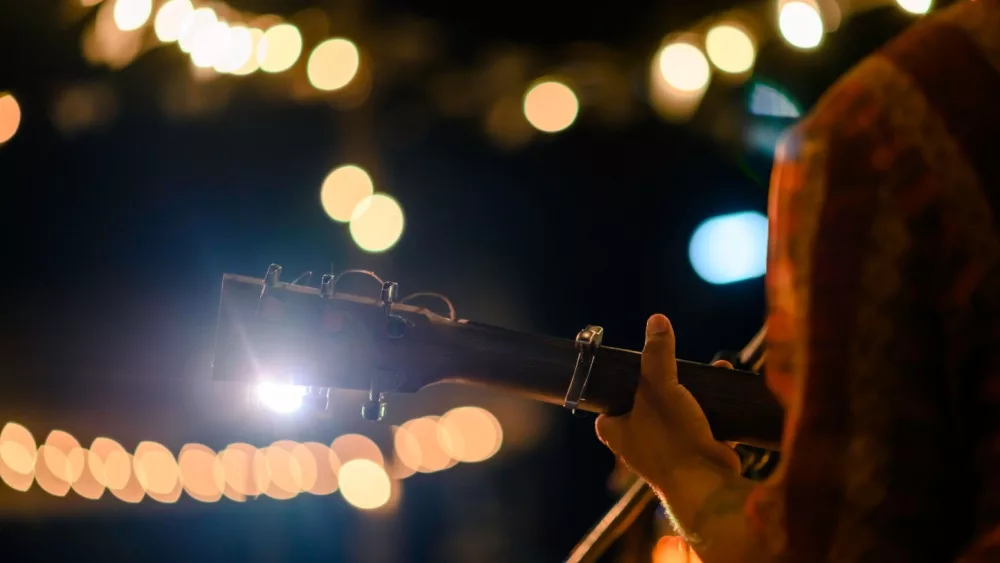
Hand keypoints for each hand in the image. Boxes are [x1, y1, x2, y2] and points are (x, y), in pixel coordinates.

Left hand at [595, 314, 740, 486]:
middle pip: (645, 408)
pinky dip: (713, 409)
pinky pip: (703, 426)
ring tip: (705, 370)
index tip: (627, 371)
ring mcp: (669, 453)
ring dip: (691, 394)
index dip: (614, 391)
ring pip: (677, 415)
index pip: (606, 410)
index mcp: (618, 432)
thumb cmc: (672, 437)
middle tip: (672, 366)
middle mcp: (640, 445)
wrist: (708, 483)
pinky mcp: (696, 456)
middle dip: (663, 386)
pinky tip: (724, 386)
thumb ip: (657, 354)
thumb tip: (657, 320)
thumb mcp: (659, 387)